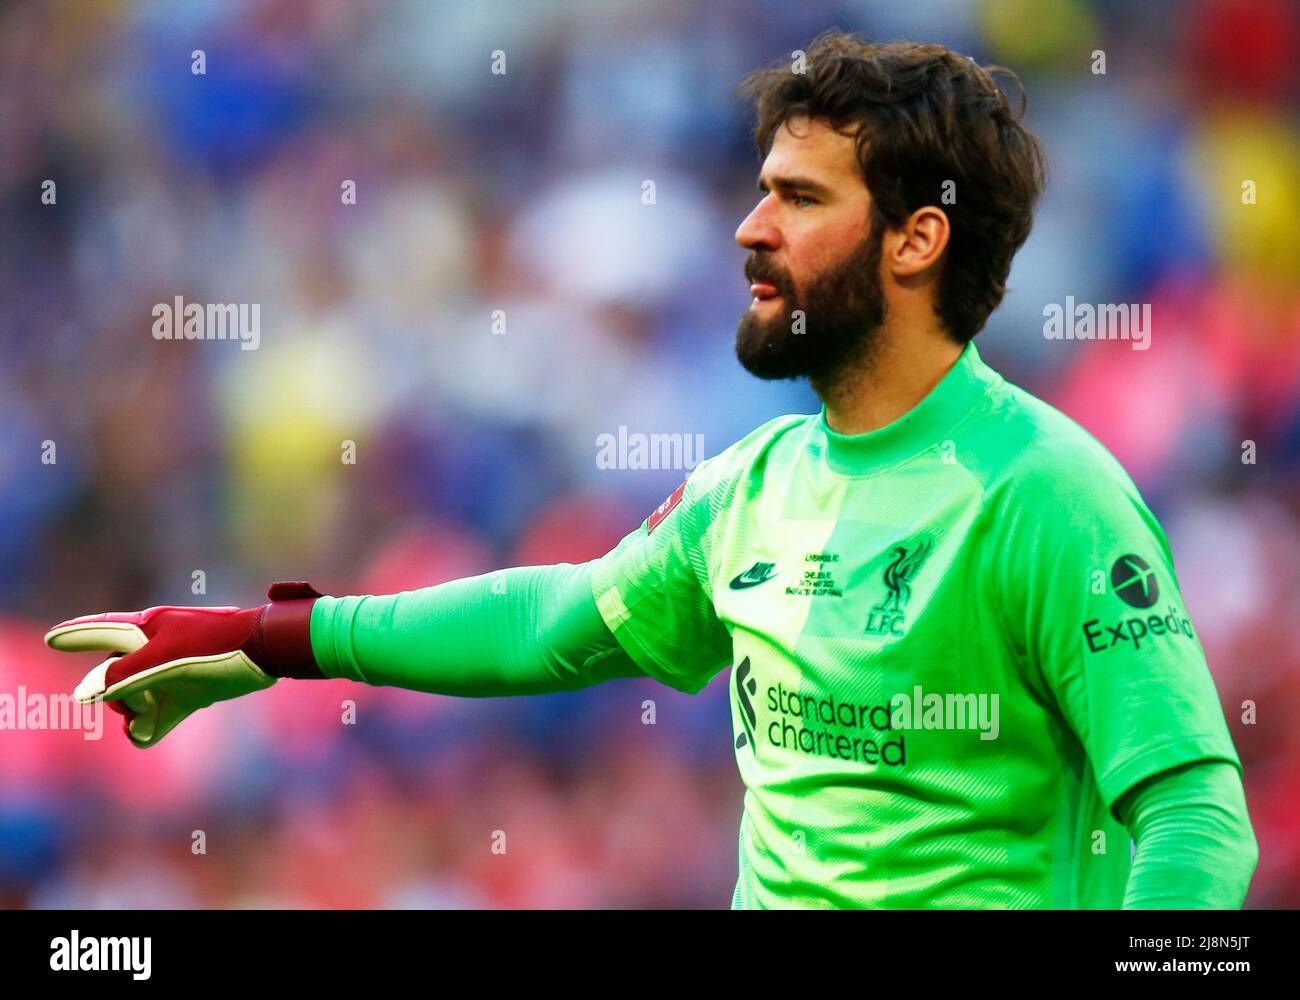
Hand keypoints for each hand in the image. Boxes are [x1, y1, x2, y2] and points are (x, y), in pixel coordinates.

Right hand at [45, 582, 322, 747]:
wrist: (264, 652)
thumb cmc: (214, 646)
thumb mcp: (163, 658)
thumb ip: (124, 675)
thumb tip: (90, 693)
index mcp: (147, 628)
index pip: (103, 630)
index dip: (78, 636)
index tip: (53, 639)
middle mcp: (155, 649)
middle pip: (116, 675)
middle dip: (117, 693)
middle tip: (133, 700)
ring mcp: (172, 672)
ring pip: (136, 698)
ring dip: (133, 713)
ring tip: (143, 719)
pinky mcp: (190, 692)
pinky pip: (161, 714)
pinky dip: (152, 727)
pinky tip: (148, 733)